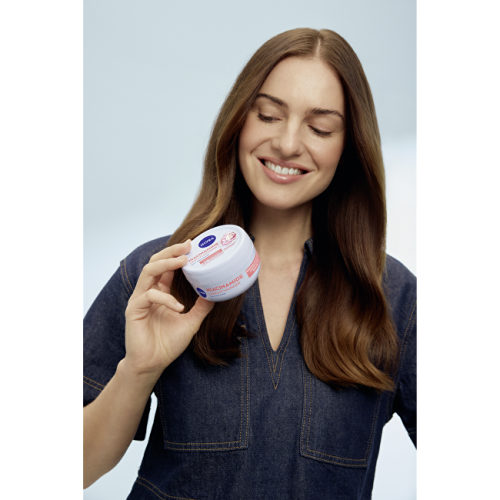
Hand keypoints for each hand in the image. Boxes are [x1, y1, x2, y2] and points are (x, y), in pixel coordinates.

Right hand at [122, 240, 213, 378]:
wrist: (152, 364)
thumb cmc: (168, 344)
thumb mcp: (191, 322)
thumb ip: (201, 308)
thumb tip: (215, 293)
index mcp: (160, 292)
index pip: (167, 267)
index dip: (178, 254)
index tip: (193, 245)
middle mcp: (149, 292)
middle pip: (156, 262)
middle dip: (171, 252)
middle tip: (188, 246)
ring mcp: (139, 299)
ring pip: (149, 271)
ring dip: (166, 263)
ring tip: (183, 261)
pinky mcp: (134, 310)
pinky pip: (149, 296)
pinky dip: (166, 299)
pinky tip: (179, 307)